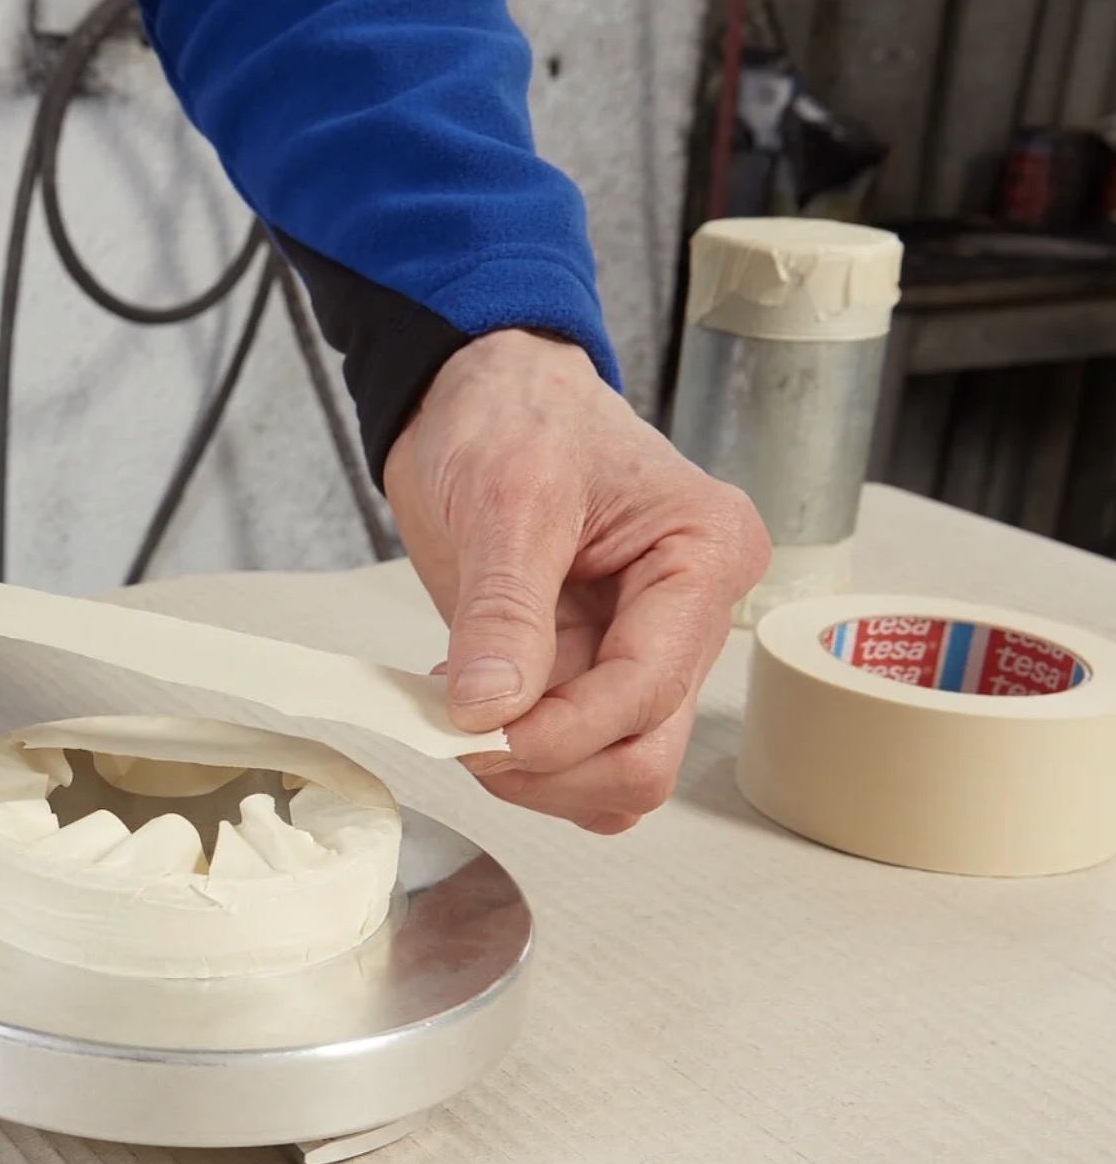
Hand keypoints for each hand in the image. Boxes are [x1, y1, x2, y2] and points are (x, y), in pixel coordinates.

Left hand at [383, 331, 769, 831]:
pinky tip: (472, 706)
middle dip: (553, 765)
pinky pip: (573, 756)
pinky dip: (520, 757)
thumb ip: (503, 611)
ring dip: (533, 772)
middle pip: (645, 753)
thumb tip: (492, 711)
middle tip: (462, 736)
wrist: (477, 390)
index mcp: (705, 556)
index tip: (481, 736)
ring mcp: (640, 651)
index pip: (649, 689)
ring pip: (612, 773)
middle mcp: (689, 616)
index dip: (565, 733)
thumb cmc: (514, 413)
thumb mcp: (505, 497)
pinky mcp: (590, 670)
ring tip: (459, 712)